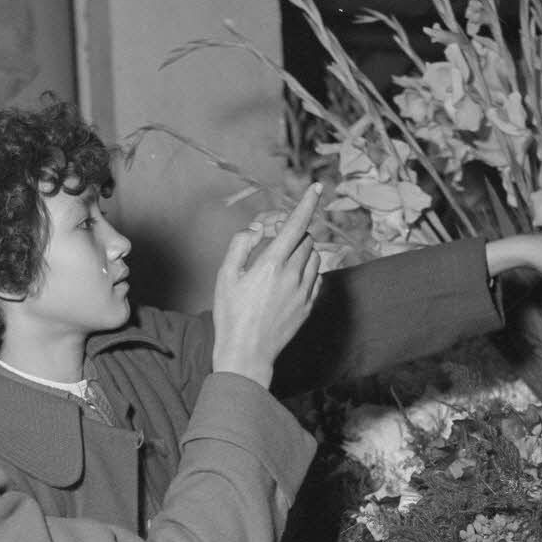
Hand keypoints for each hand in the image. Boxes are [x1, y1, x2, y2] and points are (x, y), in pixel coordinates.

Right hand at [211, 184, 322, 386]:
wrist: (247, 353)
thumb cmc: (231, 315)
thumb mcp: (225, 276)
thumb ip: (240, 245)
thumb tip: (257, 231)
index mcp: (271, 264)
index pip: (295, 225)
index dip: (307, 204)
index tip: (316, 188)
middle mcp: (293, 275)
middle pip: (305, 239)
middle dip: (293, 234)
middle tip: (274, 243)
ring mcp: (304, 292)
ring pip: (314, 257)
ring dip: (302, 252)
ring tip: (281, 264)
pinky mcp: (309, 305)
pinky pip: (316, 277)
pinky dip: (307, 270)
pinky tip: (289, 281)